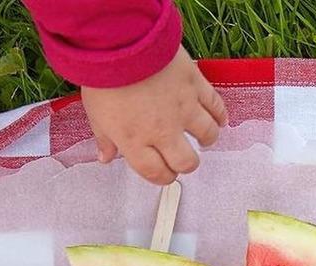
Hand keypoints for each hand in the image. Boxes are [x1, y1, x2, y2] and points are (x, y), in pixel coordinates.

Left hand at [82, 46, 226, 184]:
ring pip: (207, 136)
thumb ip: (105, 138)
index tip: (162, 170)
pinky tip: (219, 119)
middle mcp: (163, 132)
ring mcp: (183, 109)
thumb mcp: (95, 112)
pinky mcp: (195, 86)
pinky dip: (220, 115)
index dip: (162, 176)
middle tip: (180, 154)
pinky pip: (215, 106)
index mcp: (135, 142)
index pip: (157, 174)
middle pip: (186, 163)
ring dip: (206, 139)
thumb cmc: (102, 75)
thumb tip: (106, 157)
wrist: (118, 38)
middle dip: (184, 163)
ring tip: (202, 137)